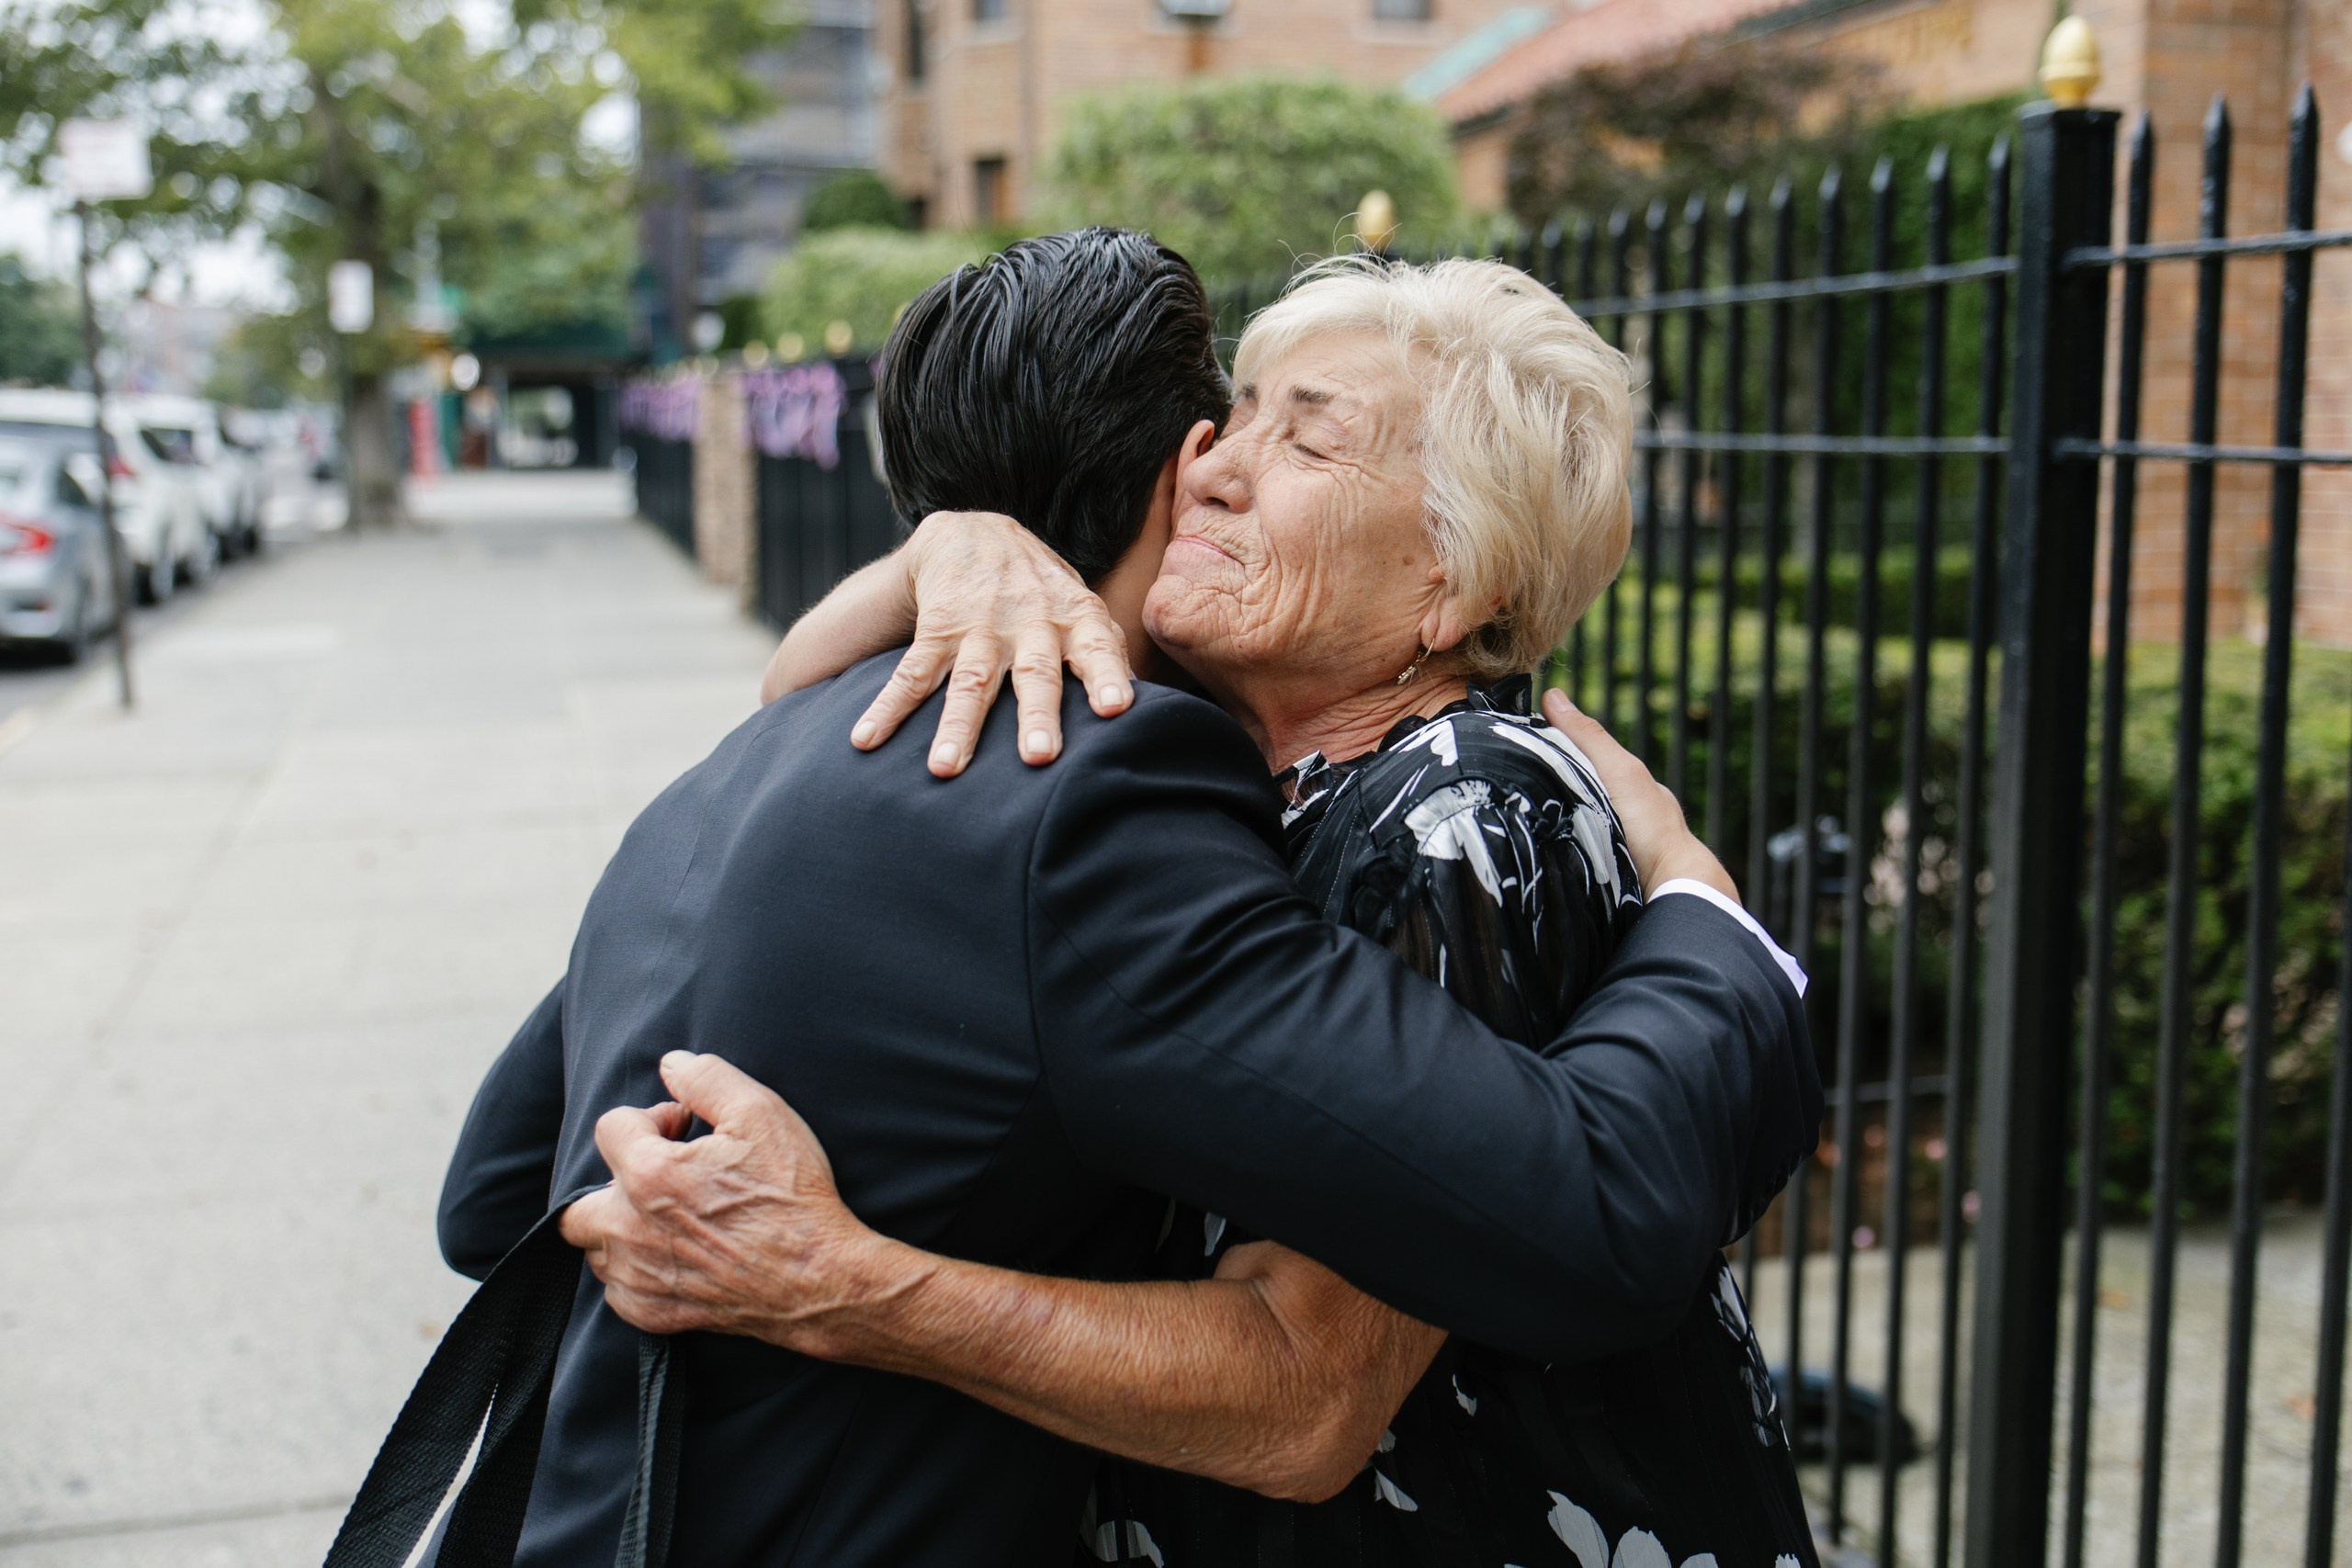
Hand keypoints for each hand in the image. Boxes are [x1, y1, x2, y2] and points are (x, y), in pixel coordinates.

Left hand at [559, 1052, 918, 1355]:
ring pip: (596, 1249)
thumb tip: (672, 1063)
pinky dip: (635, 1273)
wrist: (818, 1278)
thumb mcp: (762, 1114)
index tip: (684, 1129)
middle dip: (614, 1182)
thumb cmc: (792, 1197)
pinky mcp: (654, 1315)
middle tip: (664, 1178)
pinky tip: (674, 1257)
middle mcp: (628, 1230)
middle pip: (578, 1204)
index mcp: (648, 1174)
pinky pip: (617, 1291)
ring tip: (670, 1218)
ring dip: (621, 1228)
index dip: (650, 1118)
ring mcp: (638, 1277)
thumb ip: (707, 1078)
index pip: (610, 1128)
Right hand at [855, 512, 1133, 778]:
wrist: (976, 534)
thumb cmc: (1043, 591)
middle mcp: (1029, 623)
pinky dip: (887, 708)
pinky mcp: (937, 630)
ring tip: (943, 770)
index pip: (1097, 647)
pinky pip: (911, 674)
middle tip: (1039, 757)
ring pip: (970, 681)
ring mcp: (981, 628)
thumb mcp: (1081, 609)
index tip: (1118, 709)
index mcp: (1073, 620)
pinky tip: (865, 740)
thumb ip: (1108, 654)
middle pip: (1034, 674)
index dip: (1107, 676)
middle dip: (1036, 716)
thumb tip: (1145, 710)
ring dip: (956, 726)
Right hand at [1541, 689, 1739, 904]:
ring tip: (1522, 823)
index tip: (1522, 750)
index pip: (1589, 761)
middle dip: (1554, 792)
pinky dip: (1565, 852)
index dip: (1558, 753)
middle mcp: (1630, 816)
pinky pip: (1582, 857)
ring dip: (1557, 826)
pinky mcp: (1611, 877)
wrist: (1670, 886)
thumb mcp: (1617, 770)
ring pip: (1581, 828)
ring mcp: (1622, 849)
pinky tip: (1547, 853)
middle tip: (1515, 789)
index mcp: (1633, 788)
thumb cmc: (1650, 825)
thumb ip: (1589, 738)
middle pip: (1582, 794)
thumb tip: (1553, 695)